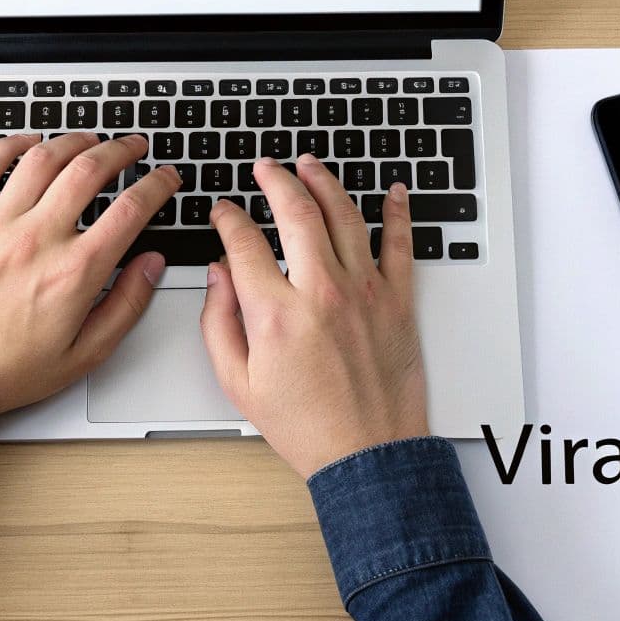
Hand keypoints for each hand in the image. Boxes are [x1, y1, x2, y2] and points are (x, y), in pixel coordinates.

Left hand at [0, 131, 178, 413]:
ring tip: (90, 138)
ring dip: (73, 140)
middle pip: (89, 170)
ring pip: (42, 159)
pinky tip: (27, 142)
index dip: (157, 185)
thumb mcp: (85, 353)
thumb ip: (126, 305)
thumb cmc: (8, 369)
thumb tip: (151, 265)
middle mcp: (38, 239)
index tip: (166, 178)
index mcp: (74, 271)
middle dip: (121, 150)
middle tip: (134, 146)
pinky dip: (9, 145)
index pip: (130, 210)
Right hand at [200, 154, 427, 478]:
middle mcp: (322, 293)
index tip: (224, 211)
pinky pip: (400, 245)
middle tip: (266, 168)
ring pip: (345, 216)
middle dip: (276, 180)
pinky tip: (394, 192)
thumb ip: (221, 323)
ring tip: (310, 165)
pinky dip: (398, 213)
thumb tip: (219, 277)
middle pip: (296, 212)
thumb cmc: (306, 427)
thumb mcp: (240, 383)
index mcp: (276, 314)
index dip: (229, 219)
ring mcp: (364, 293)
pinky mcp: (397, 301)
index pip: (244, 243)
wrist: (368, 456)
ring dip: (324, 182)